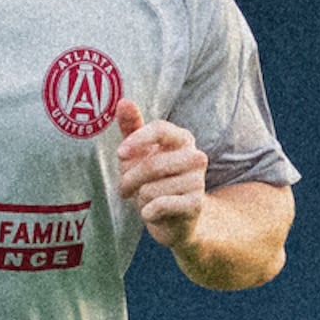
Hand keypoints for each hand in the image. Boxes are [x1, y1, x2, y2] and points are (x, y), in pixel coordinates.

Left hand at [110, 96, 208, 249]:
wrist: (175, 219)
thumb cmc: (155, 181)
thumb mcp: (140, 154)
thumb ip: (132, 127)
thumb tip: (123, 101)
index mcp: (182, 138)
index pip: (160, 128)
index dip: (138, 139)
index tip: (120, 153)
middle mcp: (196, 156)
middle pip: (152, 164)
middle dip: (129, 180)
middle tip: (124, 189)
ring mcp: (198, 180)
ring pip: (151, 188)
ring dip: (140, 198)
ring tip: (145, 200)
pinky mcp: (196, 204)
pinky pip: (159, 205)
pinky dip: (148, 212)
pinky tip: (152, 213)